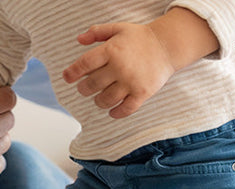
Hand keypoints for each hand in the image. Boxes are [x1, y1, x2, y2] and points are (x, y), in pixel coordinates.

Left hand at [63, 9, 216, 119]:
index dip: (73, 72)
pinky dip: (116, 113)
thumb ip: (97, 32)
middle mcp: (120, 67)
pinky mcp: (142, 93)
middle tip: (84, 88)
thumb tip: (79, 40)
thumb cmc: (140, 37)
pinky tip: (112, 111)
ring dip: (98, 101)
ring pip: (106, 99)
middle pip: (92, 85)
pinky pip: (125, 109)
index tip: (67, 77)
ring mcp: (131, 82)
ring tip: (98, 98)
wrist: (167, 45)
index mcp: (112, 50)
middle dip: (84, 89)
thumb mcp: (118, 28)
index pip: (85, 64)